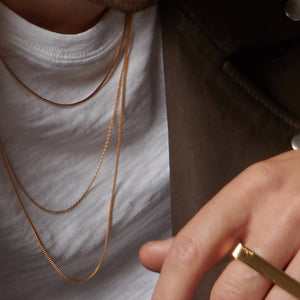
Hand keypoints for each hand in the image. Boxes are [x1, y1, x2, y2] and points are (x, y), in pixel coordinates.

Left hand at [139, 150, 299, 299]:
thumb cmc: (285, 188)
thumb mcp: (240, 196)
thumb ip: (197, 233)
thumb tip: (149, 257)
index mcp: (246, 194)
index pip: (193, 247)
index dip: (170, 290)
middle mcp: (279, 216)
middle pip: (232, 292)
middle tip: (221, 296)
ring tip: (255, 290)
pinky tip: (277, 290)